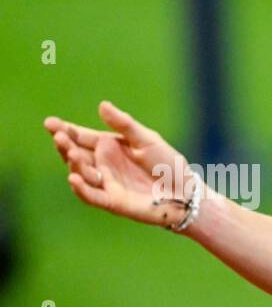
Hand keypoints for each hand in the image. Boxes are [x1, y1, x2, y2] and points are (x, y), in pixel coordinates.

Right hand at [44, 101, 195, 228]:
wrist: (185, 192)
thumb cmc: (167, 163)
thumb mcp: (147, 139)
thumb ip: (124, 125)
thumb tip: (102, 105)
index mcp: (107, 146)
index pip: (80, 136)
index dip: (64, 130)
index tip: (50, 123)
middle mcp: (102, 164)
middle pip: (75, 153)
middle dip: (65, 145)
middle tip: (59, 136)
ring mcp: (105, 183)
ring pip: (81, 173)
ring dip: (73, 164)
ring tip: (72, 153)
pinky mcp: (112, 201)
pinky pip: (91, 196)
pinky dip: (81, 189)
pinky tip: (73, 179)